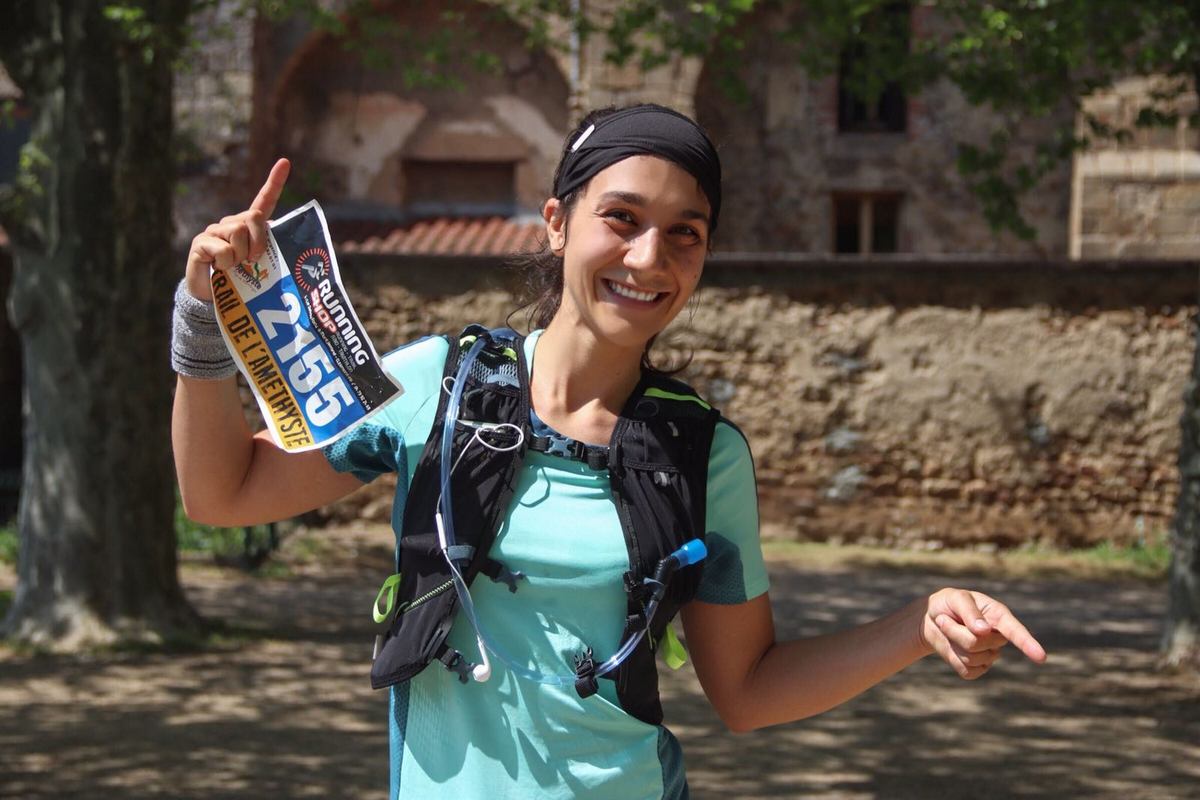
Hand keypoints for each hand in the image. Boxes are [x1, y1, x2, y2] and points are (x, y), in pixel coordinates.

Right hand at [184, 158, 290, 300]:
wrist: (212, 298)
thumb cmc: (241, 282)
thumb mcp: (261, 266)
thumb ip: (270, 251)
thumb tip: (281, 240)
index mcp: (249, 227)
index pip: (263, 201)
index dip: (274, 182)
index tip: (285, 162)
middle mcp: (231, 224)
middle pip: (253, 217)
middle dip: (259, 240)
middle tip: (253, 260)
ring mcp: (215, 232)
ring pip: (238, 233)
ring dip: (240, 256)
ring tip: (233, 267)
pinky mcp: (201, 243)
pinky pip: (223, 249)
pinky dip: (226, 263)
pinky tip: (218, 268)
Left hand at [919, 588, 1046, 678]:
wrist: (932, 619)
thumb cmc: (948, 604)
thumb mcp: (955, 599)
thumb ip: (969, 612)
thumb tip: (984, 630)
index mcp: (998, 615)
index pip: (1015, 631)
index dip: (1028, 644)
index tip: (1040, 656)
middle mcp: (997, 636)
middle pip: (979, 643)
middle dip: (956, 631)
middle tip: (944, 619)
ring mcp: (989, 654)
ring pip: (971, 658)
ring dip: (952, 642)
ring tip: (947, 628)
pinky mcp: (977, 668)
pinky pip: (966, 671)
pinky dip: (952, 658)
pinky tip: (951, 646)